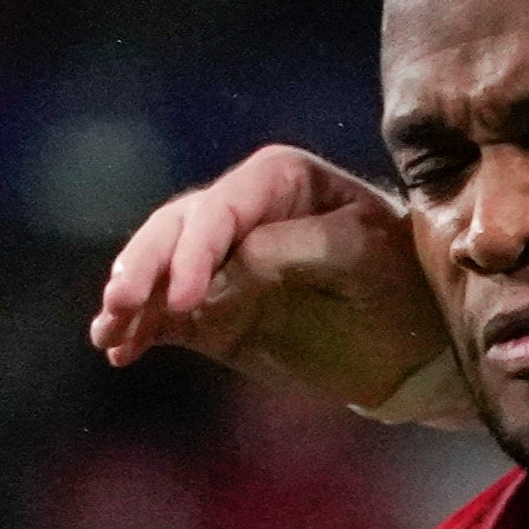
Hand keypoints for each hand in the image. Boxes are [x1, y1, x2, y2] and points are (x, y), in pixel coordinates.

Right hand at [92, 146, 458, 415]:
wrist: (419, 344)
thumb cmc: (405, 283)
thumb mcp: (369, 256)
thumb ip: (304, 248)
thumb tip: (239, 259)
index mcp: (281, 179)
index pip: (224, 206)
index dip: (199, 249)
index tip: (191, 297)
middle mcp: (241, 213)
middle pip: (176, 231)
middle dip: (146, 267)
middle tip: (122, 305)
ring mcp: (222, 263)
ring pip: (160, 270)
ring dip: (131, 299)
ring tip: (110, 332)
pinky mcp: (213, 310)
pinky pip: (166, 315)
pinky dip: (139, 330)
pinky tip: (118, 349)